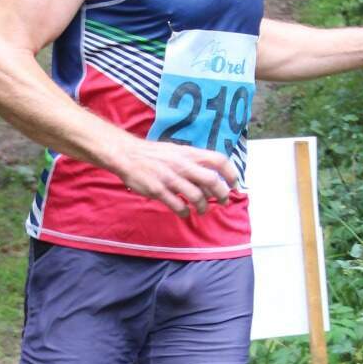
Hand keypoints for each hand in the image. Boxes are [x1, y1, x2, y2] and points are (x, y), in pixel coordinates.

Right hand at [118, 138, 238, 217]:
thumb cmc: (153, 154)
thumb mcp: (177, 151)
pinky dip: (185, 212)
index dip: (231, 173)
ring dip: (203, 207)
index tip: (234, 184)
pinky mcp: (159, 190)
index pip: (218, 160)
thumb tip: (211, 177)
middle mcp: (182, 165)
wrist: (127, 155)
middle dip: (222, 194)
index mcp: (189, 153)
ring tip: (202, 210)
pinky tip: (184, 212)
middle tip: (223, 202)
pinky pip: (178, 206)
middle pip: (211, 181)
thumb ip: (193, 161)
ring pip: (197, 196)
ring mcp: (170, 178)